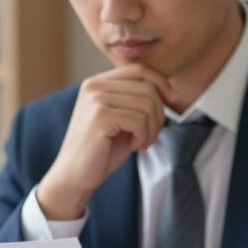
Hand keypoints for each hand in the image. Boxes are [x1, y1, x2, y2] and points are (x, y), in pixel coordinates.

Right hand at [37, 64, 177, 219]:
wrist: (75, 177)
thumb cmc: (101, 151)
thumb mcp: (122, 120)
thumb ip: (136, 101)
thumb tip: (168, 91)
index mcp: (97, 83)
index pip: (138, 70)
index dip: (161, 83)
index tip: (173, 101)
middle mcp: (94, 86)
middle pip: (147, 88)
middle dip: (158, 115)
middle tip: (149, 136)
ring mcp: (95, 99)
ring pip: (147, 104)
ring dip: (152, 128)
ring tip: (140, 142)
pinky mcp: (100, 116)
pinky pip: (139, 119)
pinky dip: (144, 136)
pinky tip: (133, 146)